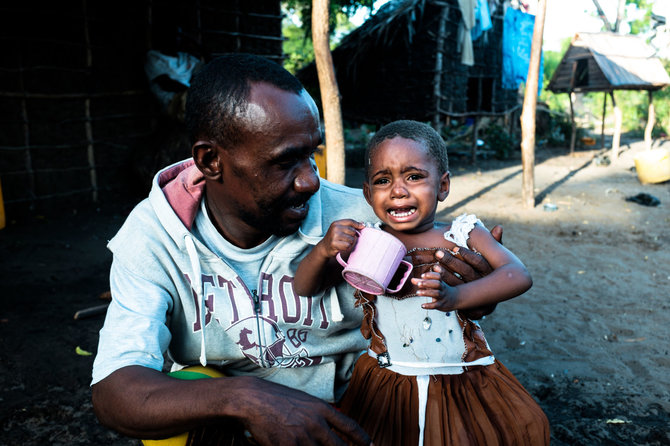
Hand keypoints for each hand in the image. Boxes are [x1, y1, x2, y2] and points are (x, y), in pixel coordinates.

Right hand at [238, 377, 370, 445]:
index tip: (370, 445)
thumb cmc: (276, 398)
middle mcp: (316, 424)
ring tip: (309, 444)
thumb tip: (329, 429)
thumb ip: (318, 415)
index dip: (362, 438)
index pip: (348, 426)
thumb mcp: (304, 401)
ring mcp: (303, 437)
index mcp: (321, 409)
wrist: (254, 399)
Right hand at [317, 219, 363, 258]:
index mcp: (336, 223)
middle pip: (352, 231)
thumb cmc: (334, 238)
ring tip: (343, 243)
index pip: (350, 221)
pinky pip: (347, 246)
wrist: (324, 247)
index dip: (357, 224)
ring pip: (351, 239)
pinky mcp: (334, 244)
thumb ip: (350, 226)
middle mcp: (335, 228)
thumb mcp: (340, 229)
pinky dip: (346, 247)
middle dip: (352, 236)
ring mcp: (334, 236)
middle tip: (346, 239)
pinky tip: (342, 247)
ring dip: (350, 243)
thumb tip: (362, 224)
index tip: (362, 227)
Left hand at [411, 264, 457, 311]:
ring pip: (436, 294)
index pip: (438, 276)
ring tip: (418, 293)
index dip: (430, 275)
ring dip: (427, 293)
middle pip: (437, 284)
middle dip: (428, 283)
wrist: (455, 300)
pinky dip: (429, 305)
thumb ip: (422, 282)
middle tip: (419, 284)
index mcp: (440, 282)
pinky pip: (436, 305)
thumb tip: (412, 280)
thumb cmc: (441, 290)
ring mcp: (442, 296)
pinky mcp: (441, 305)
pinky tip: (422, 305)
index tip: (422, 275)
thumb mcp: (433, 285)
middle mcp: (442, 288)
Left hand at [433, 225, 502, 318]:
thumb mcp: (495, 259)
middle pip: (466, 272)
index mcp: (490, 271)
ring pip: (458, 284)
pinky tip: (434, 280)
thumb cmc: (491, 273)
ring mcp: (475, 294)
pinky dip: (442, 286)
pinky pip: (453, 294)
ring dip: (444, 274)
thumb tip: (499, 227)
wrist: (488, 301)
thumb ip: (495, 243)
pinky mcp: (466, 303)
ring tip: (433, 266)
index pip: (479, 262)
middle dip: (451, 262)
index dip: (466, 254)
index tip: (454, 247)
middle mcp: (483, 283)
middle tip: (438, 252)